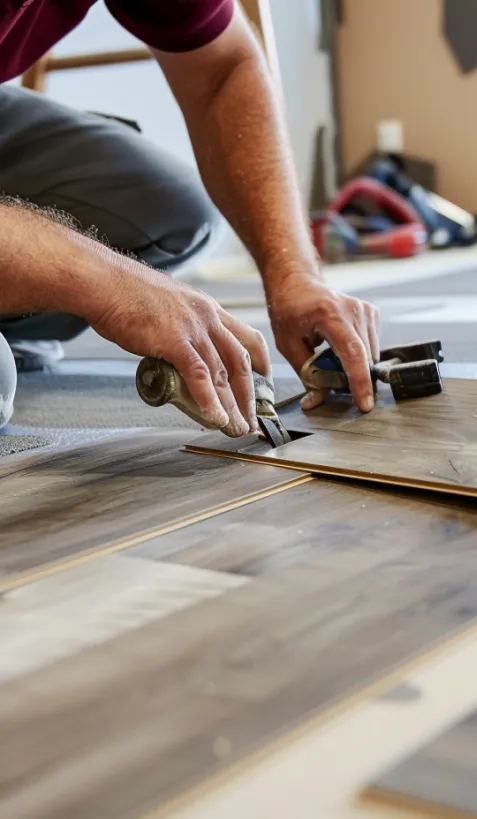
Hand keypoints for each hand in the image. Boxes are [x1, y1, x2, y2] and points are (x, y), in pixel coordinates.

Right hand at [90, 262, 271, 436]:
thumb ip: (180, 329)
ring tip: (237, 428)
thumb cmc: (125, 292)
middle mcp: (207, 318)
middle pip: (241, 362)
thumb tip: (177, 352)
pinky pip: (199, 376)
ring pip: (223, 373)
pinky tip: (216, 418)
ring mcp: (193, 329)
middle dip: (250, 395)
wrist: (104, 282)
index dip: (260, 362)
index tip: (263, 380)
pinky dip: (210, 401)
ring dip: (233, 406)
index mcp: (207, 308)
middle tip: (252, 418)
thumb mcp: (167, 305)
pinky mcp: (175, 341)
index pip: (247, 337)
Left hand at [268, 274, 380, 412]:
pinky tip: (340, 345)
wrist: (297, 284)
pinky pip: (372, 346)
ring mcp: (365, 309)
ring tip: (331, 356)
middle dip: (352, 378)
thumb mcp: (288, 344)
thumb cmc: (289, 311)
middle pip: (364, 358)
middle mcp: (352, 309)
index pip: (353, 353)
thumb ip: (305, 372)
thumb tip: (316, 401)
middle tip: (331, 380)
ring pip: (371, 355)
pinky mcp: (371, 312)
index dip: (360, 382)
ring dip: (355, 366)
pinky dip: (359, 354)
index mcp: (329, 314)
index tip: (365, 404)